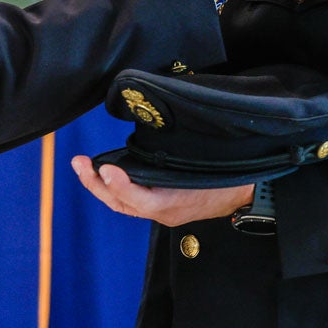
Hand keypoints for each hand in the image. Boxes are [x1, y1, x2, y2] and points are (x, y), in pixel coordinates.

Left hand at [71, 157, 252, 225]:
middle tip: (78, 163)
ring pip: (124, 204)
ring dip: (101, 186)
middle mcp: (166, 212)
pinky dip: (116, 187)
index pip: (142, 201)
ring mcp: (163, 212)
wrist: (249, 191)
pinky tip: (105, 171)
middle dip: (97, 185)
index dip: (122, 186)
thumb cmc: (230, 171)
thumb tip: (155, 116)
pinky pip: (132, 201)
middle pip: (123, 204)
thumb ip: (179, 147)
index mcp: (178, 203)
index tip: (105, 169)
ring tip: (82, 165)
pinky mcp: (163, 206)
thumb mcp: (206, 158)